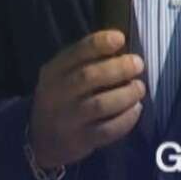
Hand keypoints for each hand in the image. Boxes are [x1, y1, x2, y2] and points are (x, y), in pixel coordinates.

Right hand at [29, 30, 145, 175]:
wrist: (41, 138)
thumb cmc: (61, 99)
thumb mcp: (61, 76)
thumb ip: (84, 63)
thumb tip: (121, 48)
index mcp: (52, 73)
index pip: (74, 54)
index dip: (98, 44)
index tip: (120, 38)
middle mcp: (57, 94)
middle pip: (88, 77)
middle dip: (118, 68)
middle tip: (138, 65)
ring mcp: (68, 119)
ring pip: (100, 104)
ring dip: (126, 94)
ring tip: (139, 88)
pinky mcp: (80, 140)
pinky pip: (108, 130)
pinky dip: (126, 119)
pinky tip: (135, 109)